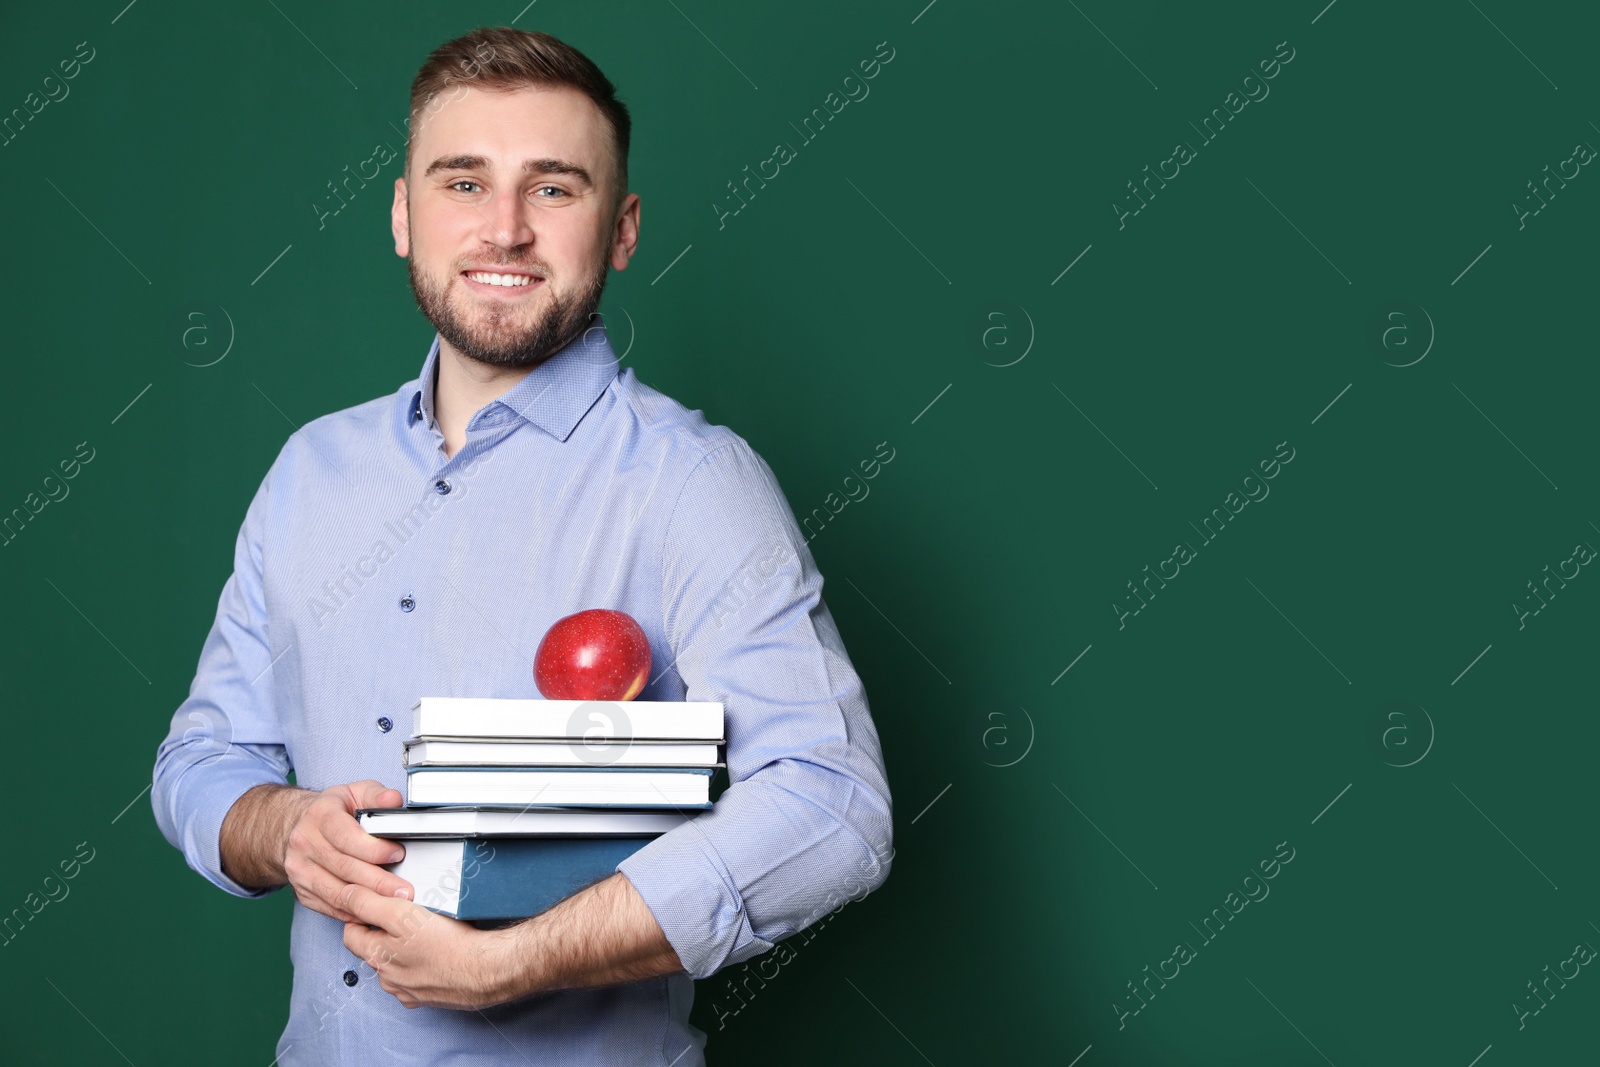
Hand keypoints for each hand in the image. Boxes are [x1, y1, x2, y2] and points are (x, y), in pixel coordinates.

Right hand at [282, 780, 414, 923]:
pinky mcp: (302, 892)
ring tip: (394, 904)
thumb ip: (377, 795)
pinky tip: (375, 912)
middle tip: (404, 890)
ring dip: (368, 901)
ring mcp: (300, 870)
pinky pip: (330, 907)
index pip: (346, 836)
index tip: (398, 854)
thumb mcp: (355, 792)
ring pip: (336, 892)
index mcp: (319, 816)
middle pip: (344, 868)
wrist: (297, 827)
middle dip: (378, 881)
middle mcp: (304, 843)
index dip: (374, 848)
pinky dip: (354, 913)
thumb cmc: (334, 810)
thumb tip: (393, 800)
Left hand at [340, 884, 523, 1009]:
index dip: (360, 915)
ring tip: (428, 931)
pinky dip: (425, 965)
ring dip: (406, 950)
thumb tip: (347, 895)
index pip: (351, 934)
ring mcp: (410, 991)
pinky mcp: (432, 996)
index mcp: (378, 958)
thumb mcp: (402, 914)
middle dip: (385, 933)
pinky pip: (420, 977)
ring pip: (398, 965)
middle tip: (407, 914)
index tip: (374, 903)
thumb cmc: (449, 944)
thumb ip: (370, 904)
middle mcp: (389, 979)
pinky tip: (440, 951)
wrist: (486, 970)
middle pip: (375, 950)